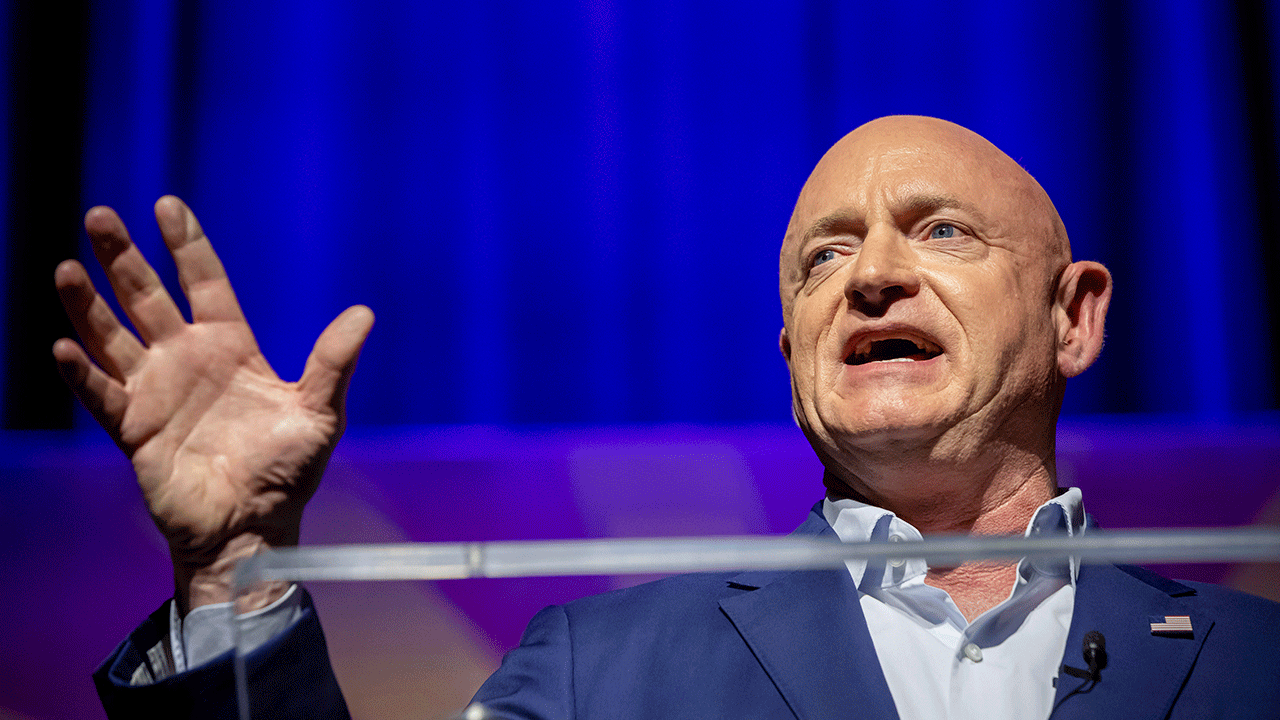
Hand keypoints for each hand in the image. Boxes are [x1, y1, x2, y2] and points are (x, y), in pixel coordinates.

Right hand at [53, 196, 372, 612]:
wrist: (254, 528)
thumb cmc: (288, 473)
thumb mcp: (320, 413)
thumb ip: (333, 362)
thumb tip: (365, 313)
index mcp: (232, 349)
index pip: (205, 283)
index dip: (186, 246)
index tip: (167, 206)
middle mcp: (188, 362)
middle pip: (149, 298)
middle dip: (125, 259)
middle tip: (100, 216)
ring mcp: (157, 393)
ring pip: (114, 337)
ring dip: (89, 305)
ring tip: (67, 267)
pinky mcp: (134, 429)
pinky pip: (102, 395)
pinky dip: (83, 373)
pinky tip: (66, 347)